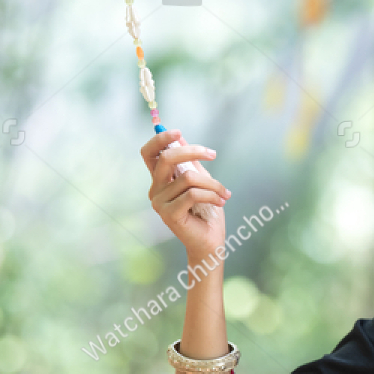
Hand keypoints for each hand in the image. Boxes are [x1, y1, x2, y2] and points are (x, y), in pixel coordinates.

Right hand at [142, 129, 230, 260]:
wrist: (211, 242)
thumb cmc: (207, 211)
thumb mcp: (201, 181)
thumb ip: (189, 162)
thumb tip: (180, 137)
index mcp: (160, 180)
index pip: (149, 153)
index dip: (160, 139)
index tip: (179, 132)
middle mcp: (155, 190)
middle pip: (167, 158)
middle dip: (192, 152)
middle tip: (213, 154)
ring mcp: (160, 203)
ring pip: (188, 177)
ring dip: (213, 183)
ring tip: (225, 193)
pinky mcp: (169, 215)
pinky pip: (192, 194)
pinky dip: (212, 194)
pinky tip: (221, 201)